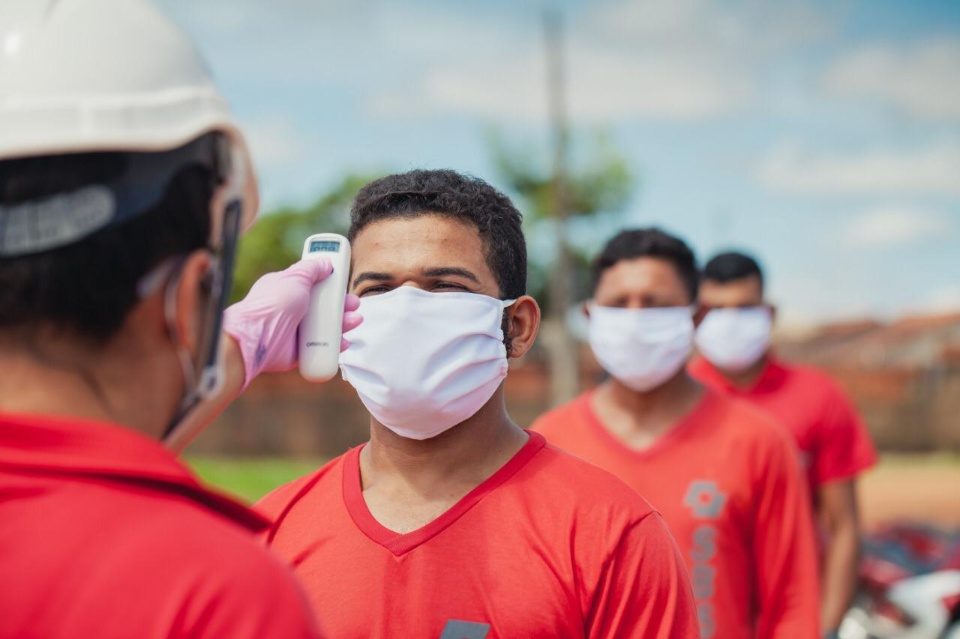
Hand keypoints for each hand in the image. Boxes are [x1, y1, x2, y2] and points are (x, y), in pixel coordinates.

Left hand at [223, 259, 361, 389]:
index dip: (330, 283)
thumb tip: (326, 262)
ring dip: (343, 324)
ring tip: (354, 321)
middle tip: (353, 304)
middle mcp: (293, 311)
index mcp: (289, 290)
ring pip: (326, 328)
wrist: (257, 338)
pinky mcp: (300, 351)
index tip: (343, 280)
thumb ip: (312, 268)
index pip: (314, 285)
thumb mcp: (295, 276)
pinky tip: (343, 342)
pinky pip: (322, 348)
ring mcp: (296, 332)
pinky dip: (335, 345)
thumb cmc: (272, 304)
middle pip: (324, 307)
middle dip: (342, 305)